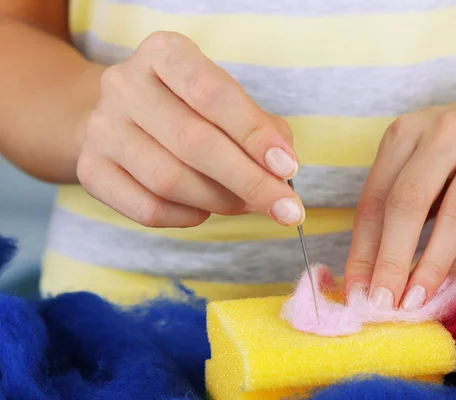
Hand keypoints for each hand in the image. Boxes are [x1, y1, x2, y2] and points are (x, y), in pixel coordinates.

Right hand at [76, 31, 303, 227]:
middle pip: (193, 141)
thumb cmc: (186, 108)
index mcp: (163, 53)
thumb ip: (258, 126)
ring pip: (170, 180)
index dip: (254, 134)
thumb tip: (280, 170)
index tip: (287, 166)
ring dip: (222, 202)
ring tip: (248, 205)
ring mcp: (101, 128)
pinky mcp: (91, 169)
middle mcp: (125, 84)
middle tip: (286, 208)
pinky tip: (206, 210)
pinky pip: (147, 209)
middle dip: (249, 181)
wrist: (119, 119)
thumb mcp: (222, 99)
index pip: (213, 93)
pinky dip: (188, 217)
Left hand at [344, 95, 455, 309]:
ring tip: (414, 300)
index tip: (356, 289)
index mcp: (405, 131)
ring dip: (430, 265)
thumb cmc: (449, 152)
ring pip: (454, 215)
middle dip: (391, 259)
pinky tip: (448, 279)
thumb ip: (390, 208)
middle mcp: (445, 133)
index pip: (375, 198)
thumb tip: (367, 275)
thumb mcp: (413, 163)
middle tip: (380, 303)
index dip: (363, 248)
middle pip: (409, 201)